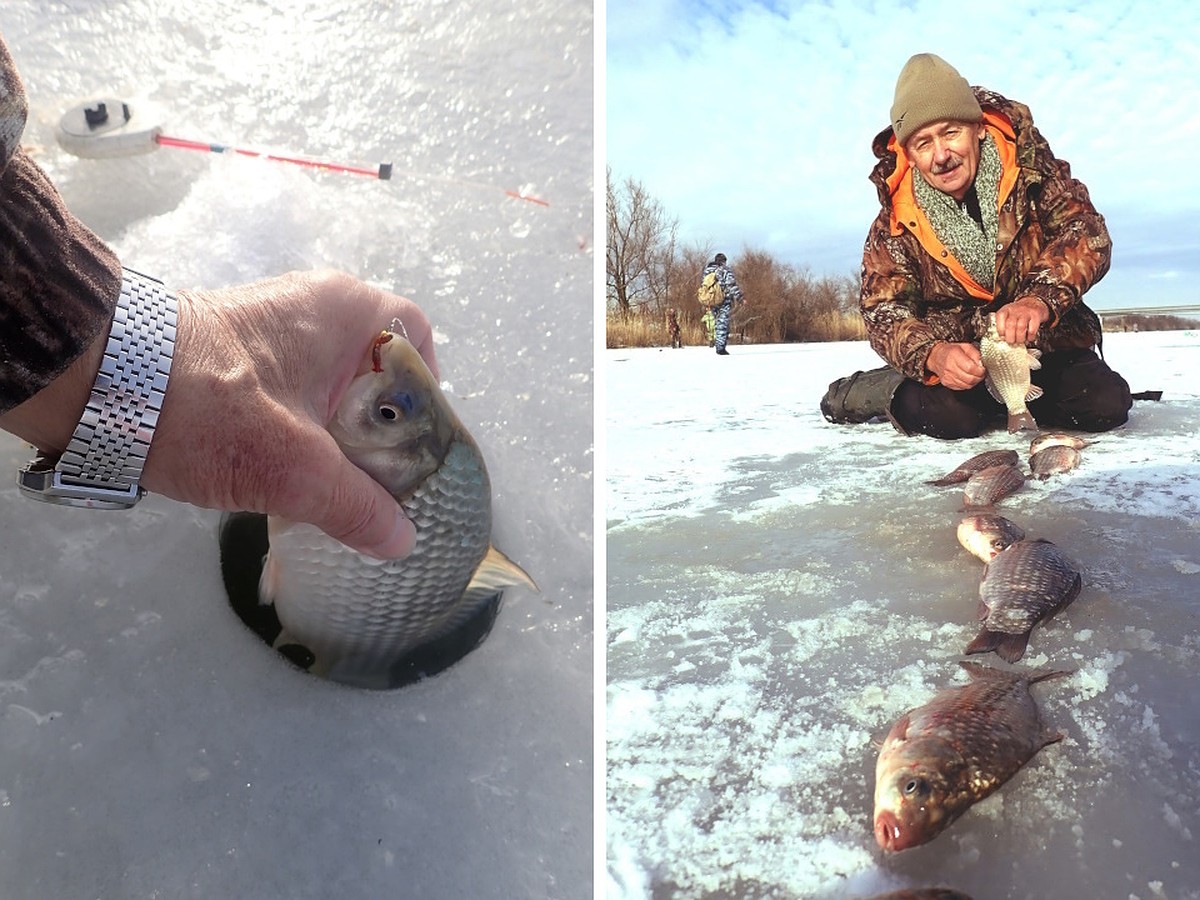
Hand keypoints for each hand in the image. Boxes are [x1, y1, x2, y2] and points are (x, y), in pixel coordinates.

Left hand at [4, 270, 436, 559]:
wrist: (94, 387)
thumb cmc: (211, 408)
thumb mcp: (295, 468)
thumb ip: (356, 505)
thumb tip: (402, 541)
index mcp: (348, 310)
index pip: (419, 348)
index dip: (426, 404)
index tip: (417, 454)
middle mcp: (317, 308)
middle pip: (376, 376)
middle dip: (380, 434)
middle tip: (383, 484)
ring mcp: (275, 329)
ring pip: (334, 390)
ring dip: (339, 440)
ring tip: (341, 491)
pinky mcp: (240, 355)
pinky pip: (296, 395)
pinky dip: (303, 434)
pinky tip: (296, 478)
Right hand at [926, 341, 985, 389]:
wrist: (937, 357)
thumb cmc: (951, 351)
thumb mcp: (965, 346)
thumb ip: (975, 354)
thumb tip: (982, 363)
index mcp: (954, 355)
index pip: (971, 368)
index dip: (980, 370)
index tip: (983, 368)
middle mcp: (950, 367)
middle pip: (970, 378)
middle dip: (979, 377)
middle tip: (981, 372)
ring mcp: (948, 377)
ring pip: (967, 385)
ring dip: (974, 381)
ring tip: (975, 374)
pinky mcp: (947, 383)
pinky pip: (962, 387)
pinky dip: (968, 384)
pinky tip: (968, 378)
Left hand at [994, 297, 1049, 344]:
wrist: (1034, 302)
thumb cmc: (1019, 312)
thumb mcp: (1008, 315)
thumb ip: (1004, 325)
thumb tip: (1002, 338)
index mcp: (1006, 309)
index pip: (1000, 317)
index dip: (1000, 329)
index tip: (1002, 336)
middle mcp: (1015, 310)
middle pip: (1010, 324)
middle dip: (1010, 337)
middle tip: (1011, 341)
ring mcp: (1026, 312)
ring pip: (1020, 327)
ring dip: (1019, 337)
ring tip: (1020, 341)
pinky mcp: (1036, 316)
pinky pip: (1032, 328)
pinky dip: (1030, 336)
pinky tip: (1029, 338)